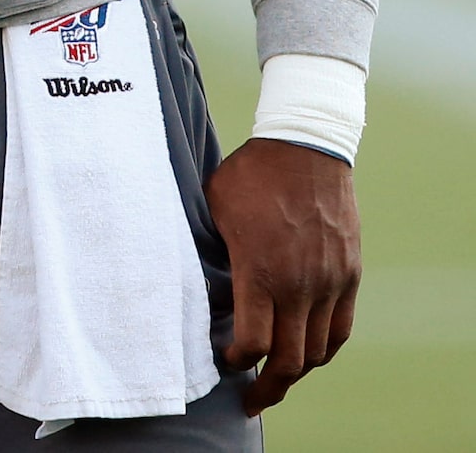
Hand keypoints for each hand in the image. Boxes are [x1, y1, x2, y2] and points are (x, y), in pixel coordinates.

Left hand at [205, 136, 360, 415]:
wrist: (304, 147)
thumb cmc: (250, 174)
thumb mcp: (215, 208)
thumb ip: (214, 250)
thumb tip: (198, 280)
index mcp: (261, 268)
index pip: (254, 341)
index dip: (237, 361)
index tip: (224, 361)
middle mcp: (300, 284)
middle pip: (289, 359)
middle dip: (267, 387)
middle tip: (250, 400)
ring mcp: (330, 282)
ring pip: (318, 351)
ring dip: (296, 372)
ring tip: (276, 381)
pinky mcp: (349, 275)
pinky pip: (341, 329)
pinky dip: (324, 350)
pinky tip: (306, 355)